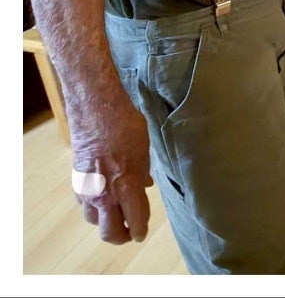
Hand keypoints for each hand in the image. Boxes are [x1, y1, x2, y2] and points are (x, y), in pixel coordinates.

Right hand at [69, 96, 153, 244]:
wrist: (95, 112)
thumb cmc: (125, 128)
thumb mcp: (144, 152)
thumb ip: (143, 174)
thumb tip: (145, 186)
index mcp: (127, 187)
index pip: (135, 221)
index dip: (140, 230)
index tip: (141, 234)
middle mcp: (104, 194)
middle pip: (109, 232)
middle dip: (121, 236)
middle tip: (129, 233)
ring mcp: (87, 190)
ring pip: (94, 221)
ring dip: (105, 222)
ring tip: (116, 216)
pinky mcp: (76, 183)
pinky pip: (84, 205)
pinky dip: (94, 208)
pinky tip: (103, 200)